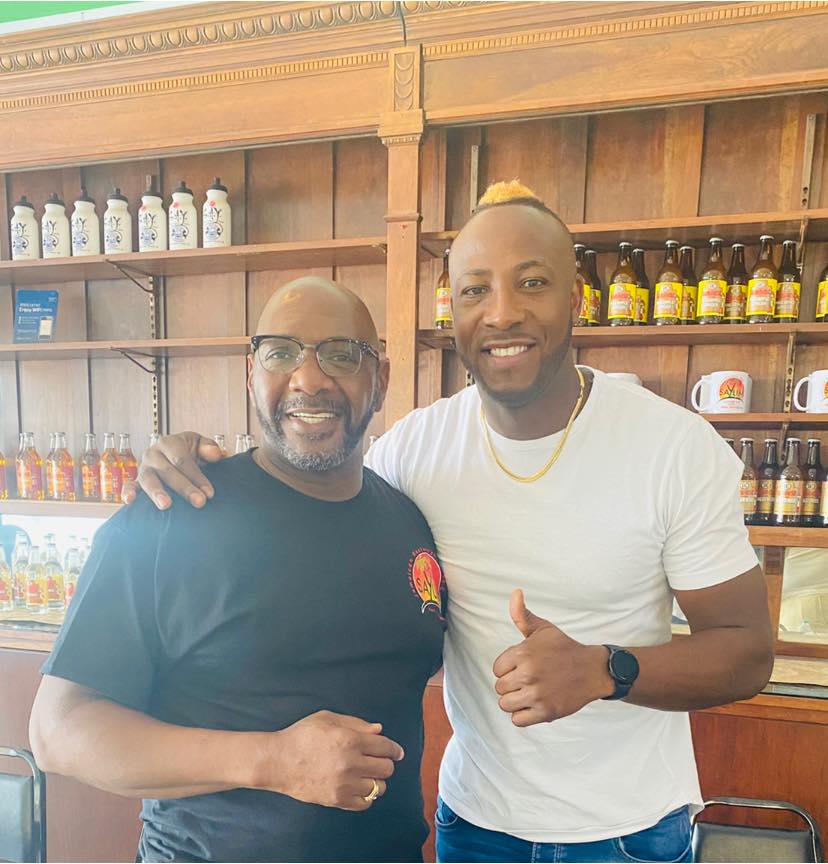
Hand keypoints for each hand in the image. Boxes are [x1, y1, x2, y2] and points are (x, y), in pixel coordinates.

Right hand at [122, 431, 222, 509]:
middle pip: (168, 471)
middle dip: (184, 487)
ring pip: (148, 479)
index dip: (197, 476)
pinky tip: (130, 501)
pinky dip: (127, 492)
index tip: (210, 493)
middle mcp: (153, 454)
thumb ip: (209, 447)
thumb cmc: (189, 452)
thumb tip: (215, 454)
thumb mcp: (199, 444)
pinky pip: (129, 485)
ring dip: (157, 492)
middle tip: (199, 502)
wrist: (172, 456)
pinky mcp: (135, 480)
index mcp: (169, 443)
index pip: (183, 460)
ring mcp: (143, 468)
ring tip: (166, 505)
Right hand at [255, 710, 404, 810]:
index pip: (385, 747)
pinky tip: (359, 787)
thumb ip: (356, 723)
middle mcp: (351, 763)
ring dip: (376, 780)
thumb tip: (379, 731)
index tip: (397, 752)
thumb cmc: (302, 735)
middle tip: (378, 761)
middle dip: (385, 763)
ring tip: (367, 774)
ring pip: (378, 787)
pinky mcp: (336, 800)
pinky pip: (364, 803)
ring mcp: (344, 784)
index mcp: (350, 739)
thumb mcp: (328, 718)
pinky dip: (366, 796)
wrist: (278, 761)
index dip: (395, 749)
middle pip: (386, 768)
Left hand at [492, 589, 614, 726]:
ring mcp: (537, 694)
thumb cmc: (564, 648)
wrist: (593, 670)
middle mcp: (528, 674)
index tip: (521, 666)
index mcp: (524, 653)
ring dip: (515, 701)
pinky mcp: (546, 712)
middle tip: (527, 680)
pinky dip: (523, 715)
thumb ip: (522, 614)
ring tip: (528, 693)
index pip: (497, 669)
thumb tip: (515, 592)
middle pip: (500, 687)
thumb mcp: (543, 628)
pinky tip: (534, 704)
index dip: (507, 668)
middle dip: (511, 684)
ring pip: (505, 704)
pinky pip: (518, 720)